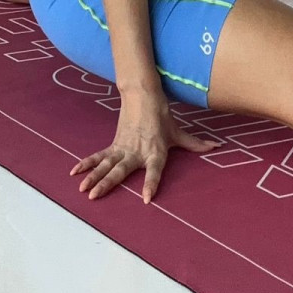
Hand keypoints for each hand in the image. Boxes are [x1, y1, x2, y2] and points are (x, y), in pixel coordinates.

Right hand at [71, 88, 220, 202]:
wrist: (142, 93)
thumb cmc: (161, 115)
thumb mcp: (178, 132)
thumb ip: (196, 144)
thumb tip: (217, 147)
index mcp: (155, 151)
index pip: (155, 171)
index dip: (151, 184)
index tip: (147, 199)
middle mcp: (137, 152)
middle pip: (120, 170)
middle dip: (108, 184)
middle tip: (95, 197)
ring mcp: (123, 148)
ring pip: (106, 165)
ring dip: (93, 177)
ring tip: (83, 189)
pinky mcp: (114, 144)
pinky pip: (99, 156)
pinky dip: (87, 163)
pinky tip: (75, 172)